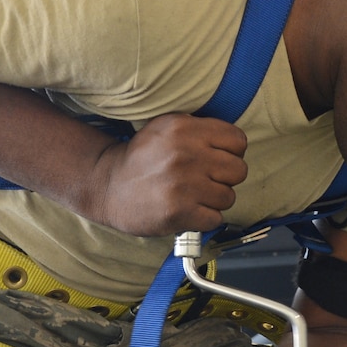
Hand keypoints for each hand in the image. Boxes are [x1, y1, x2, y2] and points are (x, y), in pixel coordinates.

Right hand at [85, 114, 248, 235]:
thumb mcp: (166, 128)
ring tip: (193, 196)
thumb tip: (236, 143)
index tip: (216, 159)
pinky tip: (188, 211)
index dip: (231, 152)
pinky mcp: (179, 212)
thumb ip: (199, 129)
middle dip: (225, 178)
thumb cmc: (142, 158)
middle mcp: (186, 154)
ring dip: (214, 200)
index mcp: (184, 128)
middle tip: (204, 180)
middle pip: (239, 170)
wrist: (107, 186)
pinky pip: (215, 219)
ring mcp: (184, 185)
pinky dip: (204, 219)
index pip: (238, 140)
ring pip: (229, 197)